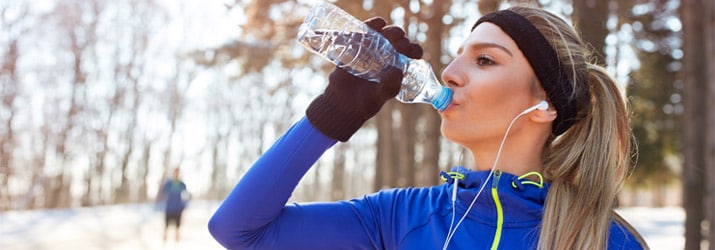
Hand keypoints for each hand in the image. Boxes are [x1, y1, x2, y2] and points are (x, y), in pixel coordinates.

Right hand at [306, 17, 423, 141]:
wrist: (342, 103)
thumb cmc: (365, 102)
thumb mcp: (379, 98)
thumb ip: (389, 87)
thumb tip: (397, 70)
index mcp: (398, 66)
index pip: (411, 53)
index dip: (414, 50)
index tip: (413, 53)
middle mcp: (387, 55)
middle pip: (399, 40)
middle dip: (402, 39)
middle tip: (400, 43)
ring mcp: (372, 49)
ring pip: (384, 33)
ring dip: (390, 30)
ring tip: (390, 34)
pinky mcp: (357, 45)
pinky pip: (366, 30)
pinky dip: (372, 24)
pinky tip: (379, 24)